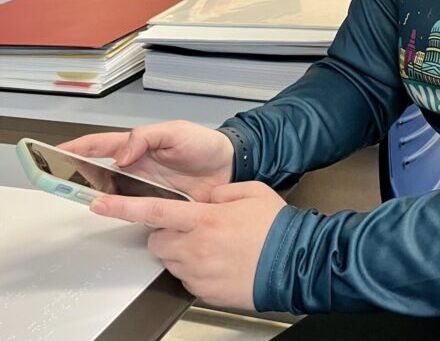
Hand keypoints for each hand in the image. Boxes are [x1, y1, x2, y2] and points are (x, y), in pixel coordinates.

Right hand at [59, 121, 234, 201]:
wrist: (231, 167)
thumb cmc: (203, 144)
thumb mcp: (176, 131)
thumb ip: (146, 137)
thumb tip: (122, 154)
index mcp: (138, 146)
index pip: (102, 145)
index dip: (79, 147)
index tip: (57, 150)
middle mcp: (136, 169)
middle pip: (99, 174)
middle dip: (78, 176)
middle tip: (59, 180)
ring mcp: (145, 189)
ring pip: (112, 195)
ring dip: (97, 197)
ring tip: (80, 199)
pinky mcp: (156, 207)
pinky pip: (133, 212)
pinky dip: (121, 214)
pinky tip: (112, 214)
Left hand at [90, 181, 286, 309]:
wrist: (294, 263)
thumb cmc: (276, 228)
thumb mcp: (252, 192)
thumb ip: (223, 191)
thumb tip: (209, 197)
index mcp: (205, 219)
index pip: (154, 212)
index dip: (124, 207)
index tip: (101, 204)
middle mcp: (195, 248)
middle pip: (157, 239)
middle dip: (166, 231)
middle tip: (193, 226)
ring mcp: (198, 273)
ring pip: (170, 259)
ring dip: (181, 250)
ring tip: (212, 244)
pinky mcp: (203, 292)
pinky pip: (186, 277)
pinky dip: (194, 268)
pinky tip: (219, 261)